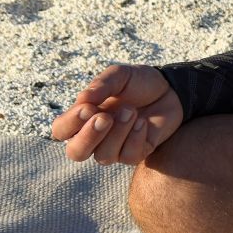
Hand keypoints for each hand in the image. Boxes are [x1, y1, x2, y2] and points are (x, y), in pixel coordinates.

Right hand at [51, 64, 182, 165]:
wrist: (170, 88)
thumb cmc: (139, 83)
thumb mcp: (120, 76)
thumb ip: (101, 85)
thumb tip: (83, 99)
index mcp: (84, 117)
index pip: (62, 130)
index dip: (70, 123)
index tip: (87, 108)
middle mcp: (95, 136)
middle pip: (76, 153)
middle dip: (89, 137)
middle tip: (105, 117)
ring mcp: (115, 147)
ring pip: (104, 156)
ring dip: (118, 133)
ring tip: (131, 111)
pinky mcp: (136, 153)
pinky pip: (128, 156)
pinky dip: (135, 138)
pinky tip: (143, 122)